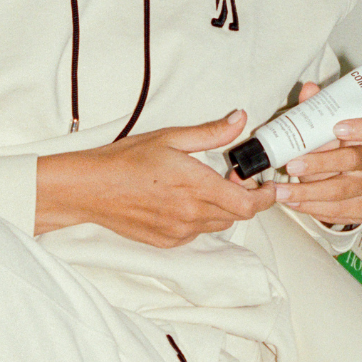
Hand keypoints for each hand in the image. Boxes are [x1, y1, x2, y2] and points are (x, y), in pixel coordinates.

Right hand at [36, 111, 275, 247]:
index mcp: (196, 187)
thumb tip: (239, 120)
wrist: (92, 188)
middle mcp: (191, 214)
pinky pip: (197, 232)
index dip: (264, 197)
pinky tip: (183, 200)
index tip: (269, 186)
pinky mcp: (168, 241)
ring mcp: (179, 231)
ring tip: (206, 187)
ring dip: (222, 208)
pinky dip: (200, 218)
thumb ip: (210, 133)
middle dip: (244, 199)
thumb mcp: (170, 138)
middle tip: (236, 179)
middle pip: (237, 215)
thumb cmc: (126, 160)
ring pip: (218, 224)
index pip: (247, 204)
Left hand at [273, 82, 361, 227]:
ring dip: (308, 192)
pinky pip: (340, 211)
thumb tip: (308, 88)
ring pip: (343, 191)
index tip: (337, 127)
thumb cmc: (329, 147)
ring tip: (282, 191)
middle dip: (320, 164)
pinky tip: (295, 203)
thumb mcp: (320, 127)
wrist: (334, 182)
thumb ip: (315, 109)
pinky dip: (314, 208)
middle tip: (292, 165)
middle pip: (355, 160)